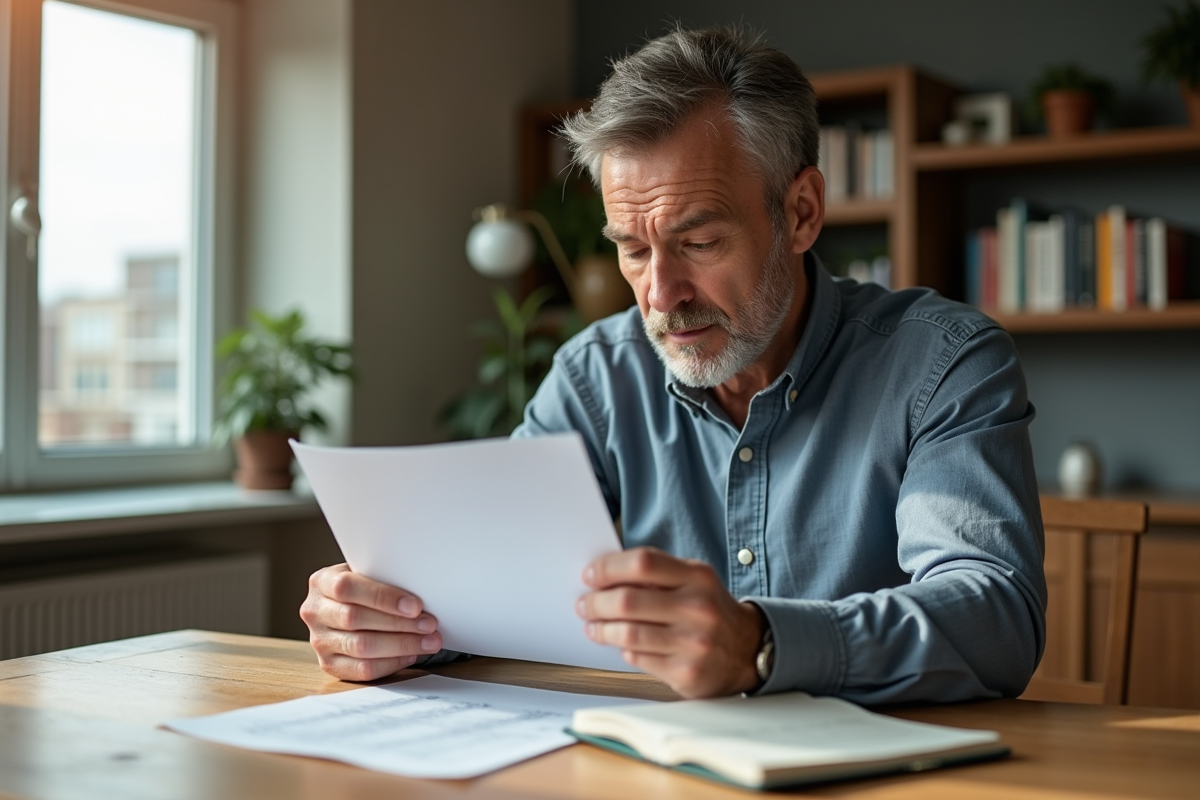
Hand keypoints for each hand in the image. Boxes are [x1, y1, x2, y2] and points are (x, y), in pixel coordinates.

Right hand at [300, 563, 442, 681]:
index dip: (383, 597)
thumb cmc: (365, 587)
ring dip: (401, 645)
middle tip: (429, 624)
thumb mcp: (368, 573)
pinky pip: (363, 669)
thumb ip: (384, 577)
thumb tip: (421, 590)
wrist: (346, 606)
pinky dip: (392, 663)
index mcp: (322, 582)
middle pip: (355, 619)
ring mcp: (319, 641)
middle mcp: (314, 611)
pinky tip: (411, 654)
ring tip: (429, 641)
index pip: (347, 588)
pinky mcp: (329, 664)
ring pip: (361, 647)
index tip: (415, 605)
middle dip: (398, 623)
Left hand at [576, 547, 764, 697]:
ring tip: (593, 626)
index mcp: (698, 577)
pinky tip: (621, 644)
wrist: (748, 650)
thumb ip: (657, 574)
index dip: (608, 568)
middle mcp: (698, 608)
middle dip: (596, 602)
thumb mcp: (694, 581)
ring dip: (601, 630)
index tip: (590, 575)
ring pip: (627, 634)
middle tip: (585, 604)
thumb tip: (604, 575)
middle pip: (627, 601)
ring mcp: (693, 643)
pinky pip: (637, 658)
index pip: (643, 562)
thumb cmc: (709, 610)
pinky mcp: (686, 673)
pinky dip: (623, 650)